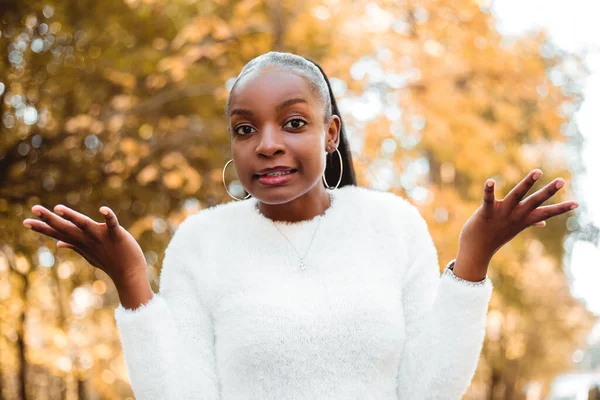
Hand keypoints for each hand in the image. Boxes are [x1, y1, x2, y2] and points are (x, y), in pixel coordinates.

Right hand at [23, 204, 147, 286]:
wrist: (129, 274)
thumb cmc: (109, 261)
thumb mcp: (88, 253)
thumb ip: (74, 246)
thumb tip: (58, 243)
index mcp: (81, 242)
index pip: (58, 234)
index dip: (42, 228)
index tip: (25, 221)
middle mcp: (88, 239)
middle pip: (66, 228)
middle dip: (49, 219)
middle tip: (34, 209)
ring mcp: (101, 237)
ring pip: (84, 224)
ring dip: (72, 216)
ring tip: (57, 208)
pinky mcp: (117, 235)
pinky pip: (112, 224)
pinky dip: (108, 216)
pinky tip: (102, 209)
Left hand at [455, 169, 577, 279]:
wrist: (476, 250)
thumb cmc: (496, 236)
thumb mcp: (515, 228)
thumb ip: (529, 222)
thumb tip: (543, 223)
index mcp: (523, 220)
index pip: (546, 213)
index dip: (561, 209)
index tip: (577, 203)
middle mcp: (515, 216)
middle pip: (534, 202)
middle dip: (548, 192)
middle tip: (562, 180)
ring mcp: (501, 214)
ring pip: (516, 196)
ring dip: (527, 183)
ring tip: (538, 171)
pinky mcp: (485, 212)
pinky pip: (488, 199)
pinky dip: (489, 190)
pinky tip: (490, 180)